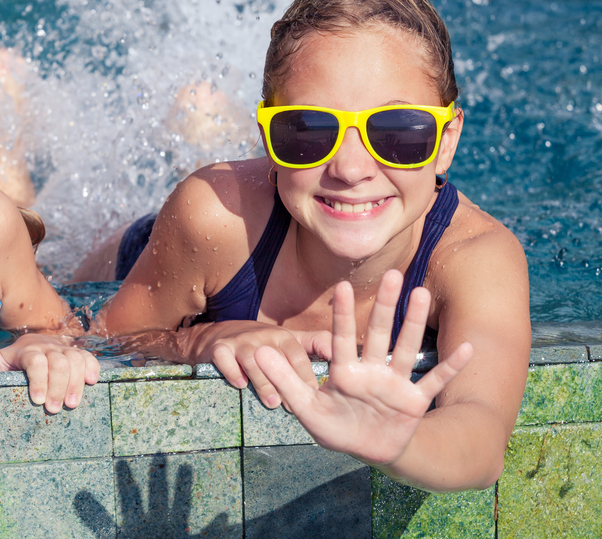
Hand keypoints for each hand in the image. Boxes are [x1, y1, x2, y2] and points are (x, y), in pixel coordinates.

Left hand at [0, 334, 99, 412]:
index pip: (35, 361)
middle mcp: (48, 348)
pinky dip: (92, 368)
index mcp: (28, 350)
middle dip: (58, 386)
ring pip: (75, 359)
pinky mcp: (78, 354)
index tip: (37, 400)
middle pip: (58, 362)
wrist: (35, 341)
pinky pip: (89, 357)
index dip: (38, 379)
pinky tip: (92, 383)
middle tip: (56, 409)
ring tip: (73, 404)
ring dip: (76, 382)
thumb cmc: (15, 359)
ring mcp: (65, 350)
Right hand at [198, 321, 331, 408]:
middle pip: (279, 359)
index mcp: (283, 337)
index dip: (308, 376)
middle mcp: (263, 336)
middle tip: (294, 408)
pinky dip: (233, 372)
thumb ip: (315, 344)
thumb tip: (341, 355)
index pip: (300, 355)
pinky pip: (225, 359)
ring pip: (254, 360)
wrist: (218, 335)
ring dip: (263, 382)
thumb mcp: (287, 341)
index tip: (316, 396)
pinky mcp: (219, 347)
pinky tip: (240, 385)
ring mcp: (241, 341)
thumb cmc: (260, 344)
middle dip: (289, 384)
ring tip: (272, 403)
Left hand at [254, 270, 472, 465]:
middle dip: (386, 306)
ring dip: (415, 323)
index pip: (342, 337)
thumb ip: (285, 380)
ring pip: (408, 349)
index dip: (344, 314)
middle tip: (394, 274)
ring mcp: (395, 384)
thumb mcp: (306, 409)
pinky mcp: (414, 403)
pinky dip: (450, 368)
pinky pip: (434, 383)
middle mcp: (372, 371)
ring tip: (422, 294)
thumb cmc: (335, 428)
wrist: (367, 452)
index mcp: (345, 371)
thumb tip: (259, 352)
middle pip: (379, 334)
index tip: (344, 287)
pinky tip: (467, 348)